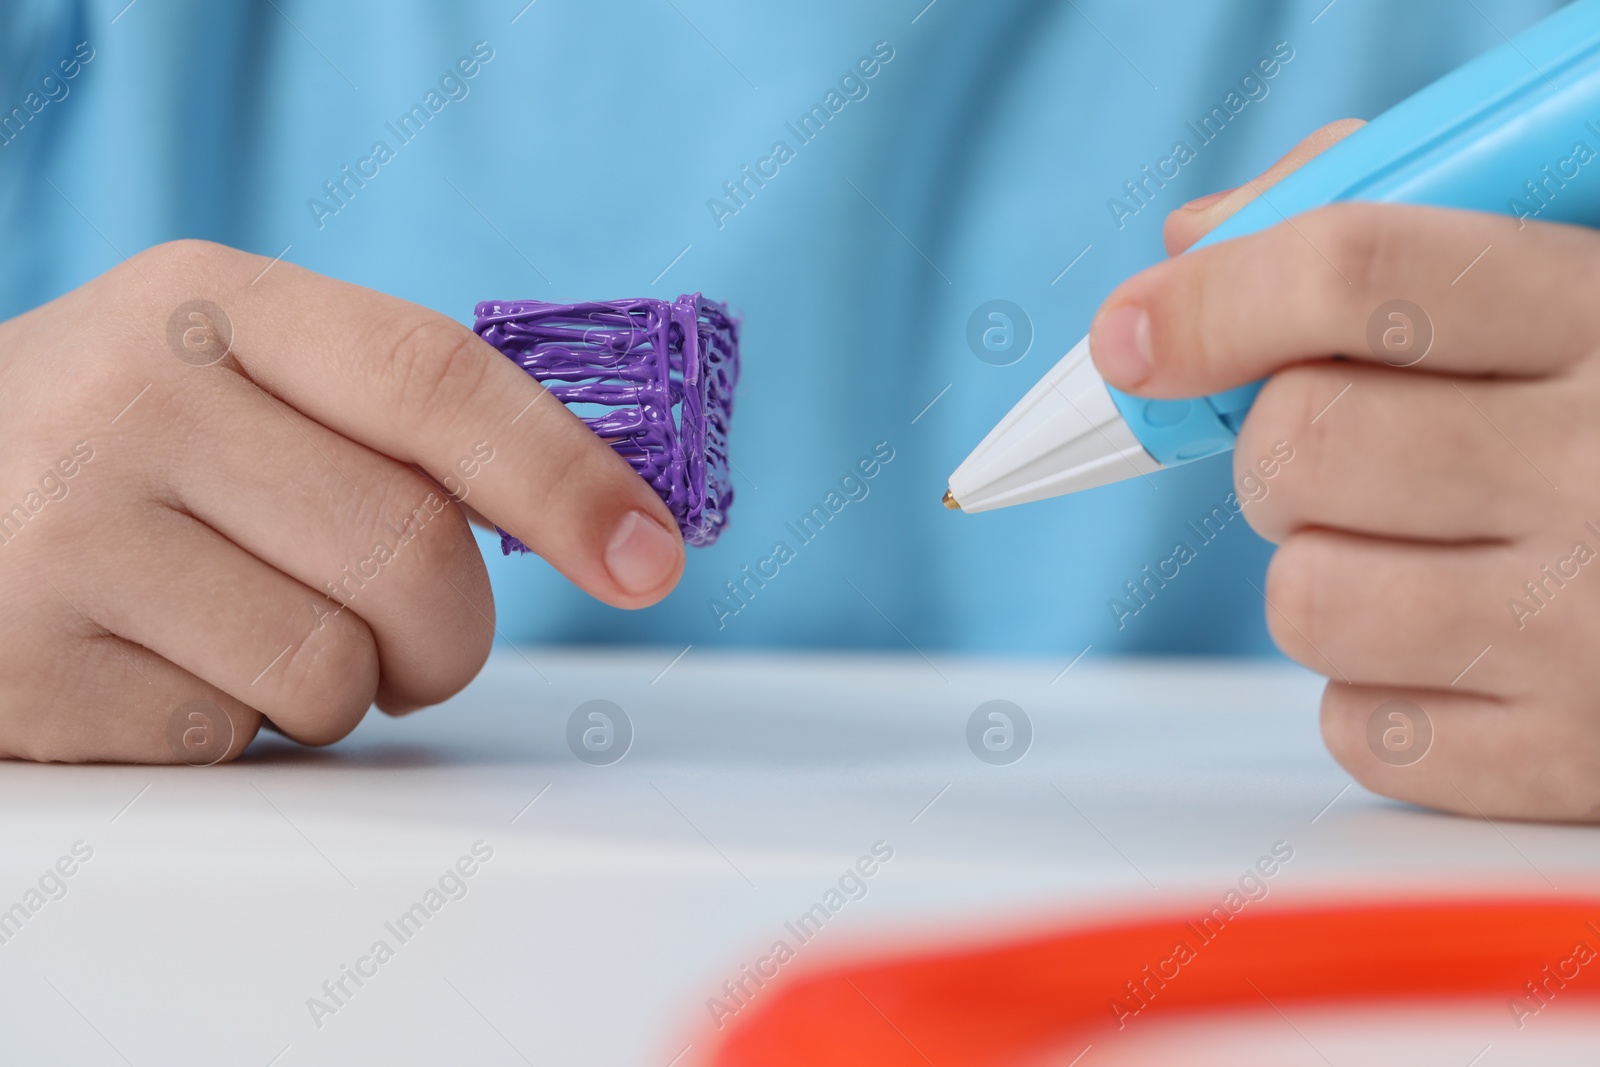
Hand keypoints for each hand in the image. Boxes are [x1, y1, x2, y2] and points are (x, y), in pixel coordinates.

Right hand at [0, 241, 683, 762]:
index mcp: (209, 304)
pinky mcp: (28, 672)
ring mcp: (63, 537)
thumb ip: (389, 421)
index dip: (566, 476)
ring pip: (335, 667)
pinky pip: (232, 738)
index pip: (437, 381)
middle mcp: (131, 400)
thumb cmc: (117, 451)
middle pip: (412, 551)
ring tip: (260, 640)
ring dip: (347, 688)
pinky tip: (167, 668)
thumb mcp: (229, 375)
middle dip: (451, 632)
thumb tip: (609, 517)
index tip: (650, 556)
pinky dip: (240, 727)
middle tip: (418, 646)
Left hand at [1090, 123, 1599, 821]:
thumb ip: (1387, 235)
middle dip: (1275, 446)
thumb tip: (1190, 250)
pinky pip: (1357, 726)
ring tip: (1422, 549)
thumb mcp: (1578, 275)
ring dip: (1321, 567)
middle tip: (1339, 448)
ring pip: (1304, 596)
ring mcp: (1591, 631)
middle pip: (1297, 446)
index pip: (1357, 275)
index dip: (1212, 299)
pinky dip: (1373, 688)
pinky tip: (1462, 645)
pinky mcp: (1572, 760)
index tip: (1135, 336)